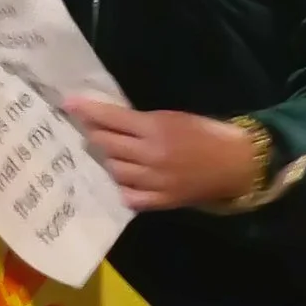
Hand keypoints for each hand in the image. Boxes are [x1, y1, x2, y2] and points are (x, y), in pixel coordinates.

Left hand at [63, 97, 260, 211]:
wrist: (236, 163)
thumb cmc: (205, 133)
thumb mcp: (172, 117)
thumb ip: (141, 121)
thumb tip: (109, 119)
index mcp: (155, 128)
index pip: (111, 118)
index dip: (87, 111)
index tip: (68, 104)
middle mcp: (150, 155)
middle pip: (107, 145)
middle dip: (93, 135)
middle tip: (86, 129)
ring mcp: (156, 181)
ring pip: (115, 170)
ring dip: (108, 160)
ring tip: (108, 154)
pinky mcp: (163, 201)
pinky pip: (131, 197)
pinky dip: (123, 188)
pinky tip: (123, 180)